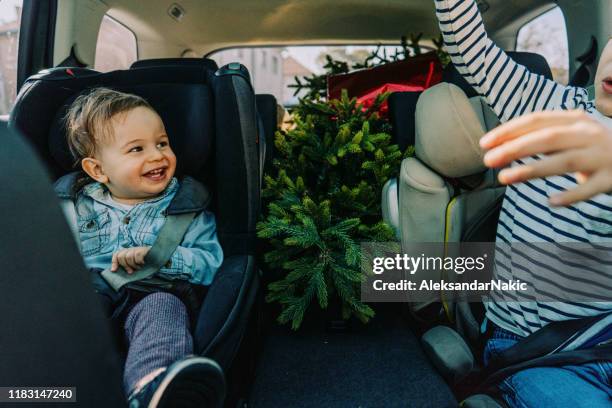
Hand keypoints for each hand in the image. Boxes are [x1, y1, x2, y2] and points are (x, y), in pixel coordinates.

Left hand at [111, 246, 150, 273]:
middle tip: (130, 271)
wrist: (159, 258)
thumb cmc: (146, 264)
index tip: (114, 270)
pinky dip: (139, 262)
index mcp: (127, 252)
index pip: (116, 254)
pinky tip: (143, 264)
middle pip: (121, 256)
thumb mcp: (135, 265)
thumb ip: (127, 266)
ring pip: (128, 257)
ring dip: (133, 265)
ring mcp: (137, 248)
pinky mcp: (143, 249)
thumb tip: (116, 271)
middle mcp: (131, 249)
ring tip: (138, 268)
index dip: (114, 262)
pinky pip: (137, 256)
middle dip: (125, 265)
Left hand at [479, 110, 611, 205]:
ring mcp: (602, 156)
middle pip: (547, 138)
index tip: (484, 144)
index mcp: (575, 120)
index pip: (537, 120)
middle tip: (488, 161)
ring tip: (504, 179)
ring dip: (532, 169)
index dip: (509, 131)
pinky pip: (590, 189)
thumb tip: (500, 146)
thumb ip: (541, 137)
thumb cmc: (594, 148)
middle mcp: (589, 134)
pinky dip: (571, 195)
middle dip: (514, 149)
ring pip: (564, 161)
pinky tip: (551, 201)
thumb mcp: (571, 135)